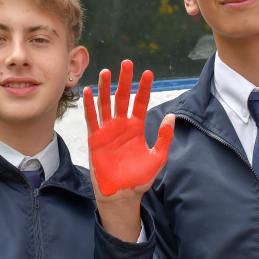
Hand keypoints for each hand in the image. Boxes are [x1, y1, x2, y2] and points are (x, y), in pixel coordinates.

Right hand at [84, 60, 174, 197]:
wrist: (122, 195)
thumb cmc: (140, 178)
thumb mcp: (157, 158)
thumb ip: (164, 138)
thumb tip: (171, 117)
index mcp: (136, 128)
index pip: (141, 103)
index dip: (144, 88)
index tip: (148, 73)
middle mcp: (121, 126)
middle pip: (122, 97)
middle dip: (125, 81)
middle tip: (127, 63)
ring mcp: (107, 131)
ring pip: (106, 104)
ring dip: (105, 88)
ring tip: (106, 71)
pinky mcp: (95, 139)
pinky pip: (91, 119)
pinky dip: (89, 105)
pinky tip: (88, 91)